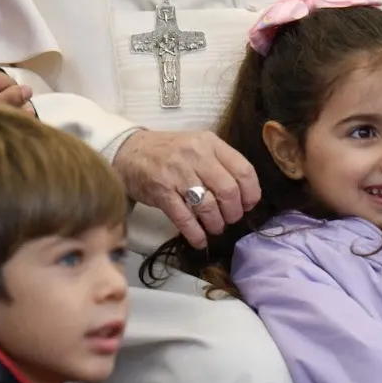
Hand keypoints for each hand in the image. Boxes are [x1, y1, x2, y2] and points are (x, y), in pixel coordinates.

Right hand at [113, 129, 260, 248]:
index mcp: (210, 143)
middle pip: (228, 190)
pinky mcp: (161, 191)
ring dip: (215, 223)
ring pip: (208, 206)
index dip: (251, 193)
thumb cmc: (169, 152)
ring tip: (215, 227)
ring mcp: (177, 173)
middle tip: (230, 219)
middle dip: (233, 212)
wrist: (130, 151)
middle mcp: (195, 155)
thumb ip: (220, 163)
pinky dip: (195, 233)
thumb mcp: (198, 146)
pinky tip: (199, 240)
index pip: (244, 170)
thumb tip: (245, 195)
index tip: (248, 205)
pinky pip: (184, 217)